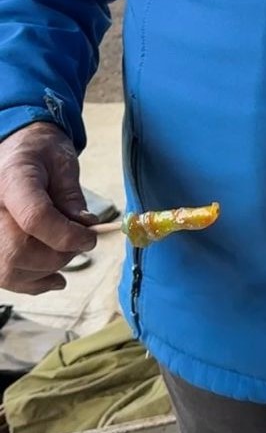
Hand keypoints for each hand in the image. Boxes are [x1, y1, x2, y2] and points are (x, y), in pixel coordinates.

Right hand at [0, 122, 96, 292]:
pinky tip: (56, 278)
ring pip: (10, 269)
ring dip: (48, 270)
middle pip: (19, 251)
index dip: (66, 235)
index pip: (34, 217)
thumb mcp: (62, 162)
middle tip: (83, 242)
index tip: (90, 237)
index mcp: (11, 180)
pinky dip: (33, 283)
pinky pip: (5, 276)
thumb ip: (71, 195)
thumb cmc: (40, 153)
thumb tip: (85, 226)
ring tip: (68, 251)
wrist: (17, 150)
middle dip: (59, 255)